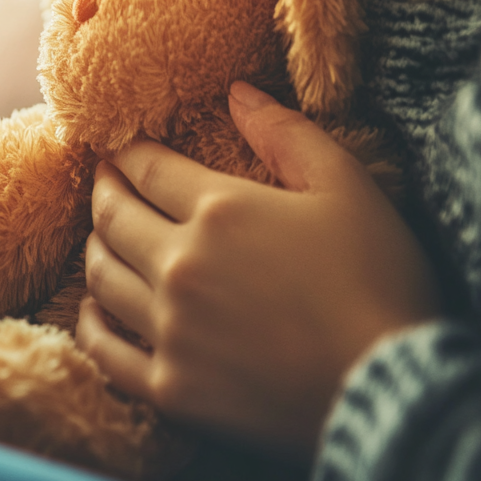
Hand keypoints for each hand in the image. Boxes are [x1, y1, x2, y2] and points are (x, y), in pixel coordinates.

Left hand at [75, 82, 435, 454]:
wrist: (390, 388)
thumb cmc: (379, 282)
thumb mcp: (347, 187)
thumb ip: (286, 134)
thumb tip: (237, 91)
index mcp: (219, 210)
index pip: (148, 168)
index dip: (126, 152)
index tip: (118, 147)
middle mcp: (180, 265)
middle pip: (114, 217)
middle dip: (104, 191)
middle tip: (103, 181)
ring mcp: (170, 329)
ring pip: (103, 277)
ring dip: (96, 248)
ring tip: (101, 236)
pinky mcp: (171, 386)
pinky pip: (106, 352)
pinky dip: (90, 326)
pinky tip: (93, 311)